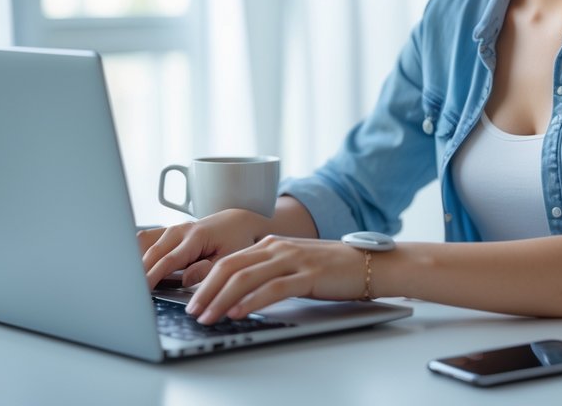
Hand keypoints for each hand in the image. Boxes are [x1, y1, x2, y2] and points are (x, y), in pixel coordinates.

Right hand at [139, 208, 272, 288]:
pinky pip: (146, 240)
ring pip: (143, 242)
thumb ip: (207, 271)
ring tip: (131, 280)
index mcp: (196, 237)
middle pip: (151, 252)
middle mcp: (180, 230)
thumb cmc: (236, 241)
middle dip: (138, 271)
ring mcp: (171, 229)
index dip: (152, 276)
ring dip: (136, 260)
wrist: (237, 222)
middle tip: (131, 291)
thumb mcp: (229, 259)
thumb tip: (184, 280)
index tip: (141, 290)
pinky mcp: (167, 232)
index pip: (168, 260)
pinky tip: (137, 269)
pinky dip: (138, 253)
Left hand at [184, 236, 365, 324]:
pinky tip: (238, 312)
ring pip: (246, 277)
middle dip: (206, 291)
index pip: (227, 261)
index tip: (192, 301)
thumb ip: (267, 273)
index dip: (204, 281)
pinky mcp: (308, 275)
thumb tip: (237, 294)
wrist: (370, 264)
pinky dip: (251, 301)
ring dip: (222, 299)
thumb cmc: (331, 269)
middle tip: (192, 311)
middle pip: (230, 267)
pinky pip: (273, 288)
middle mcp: (277, 248)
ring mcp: (292, 259)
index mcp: (270, 244)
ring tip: (208, 316)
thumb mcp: (293, 265)